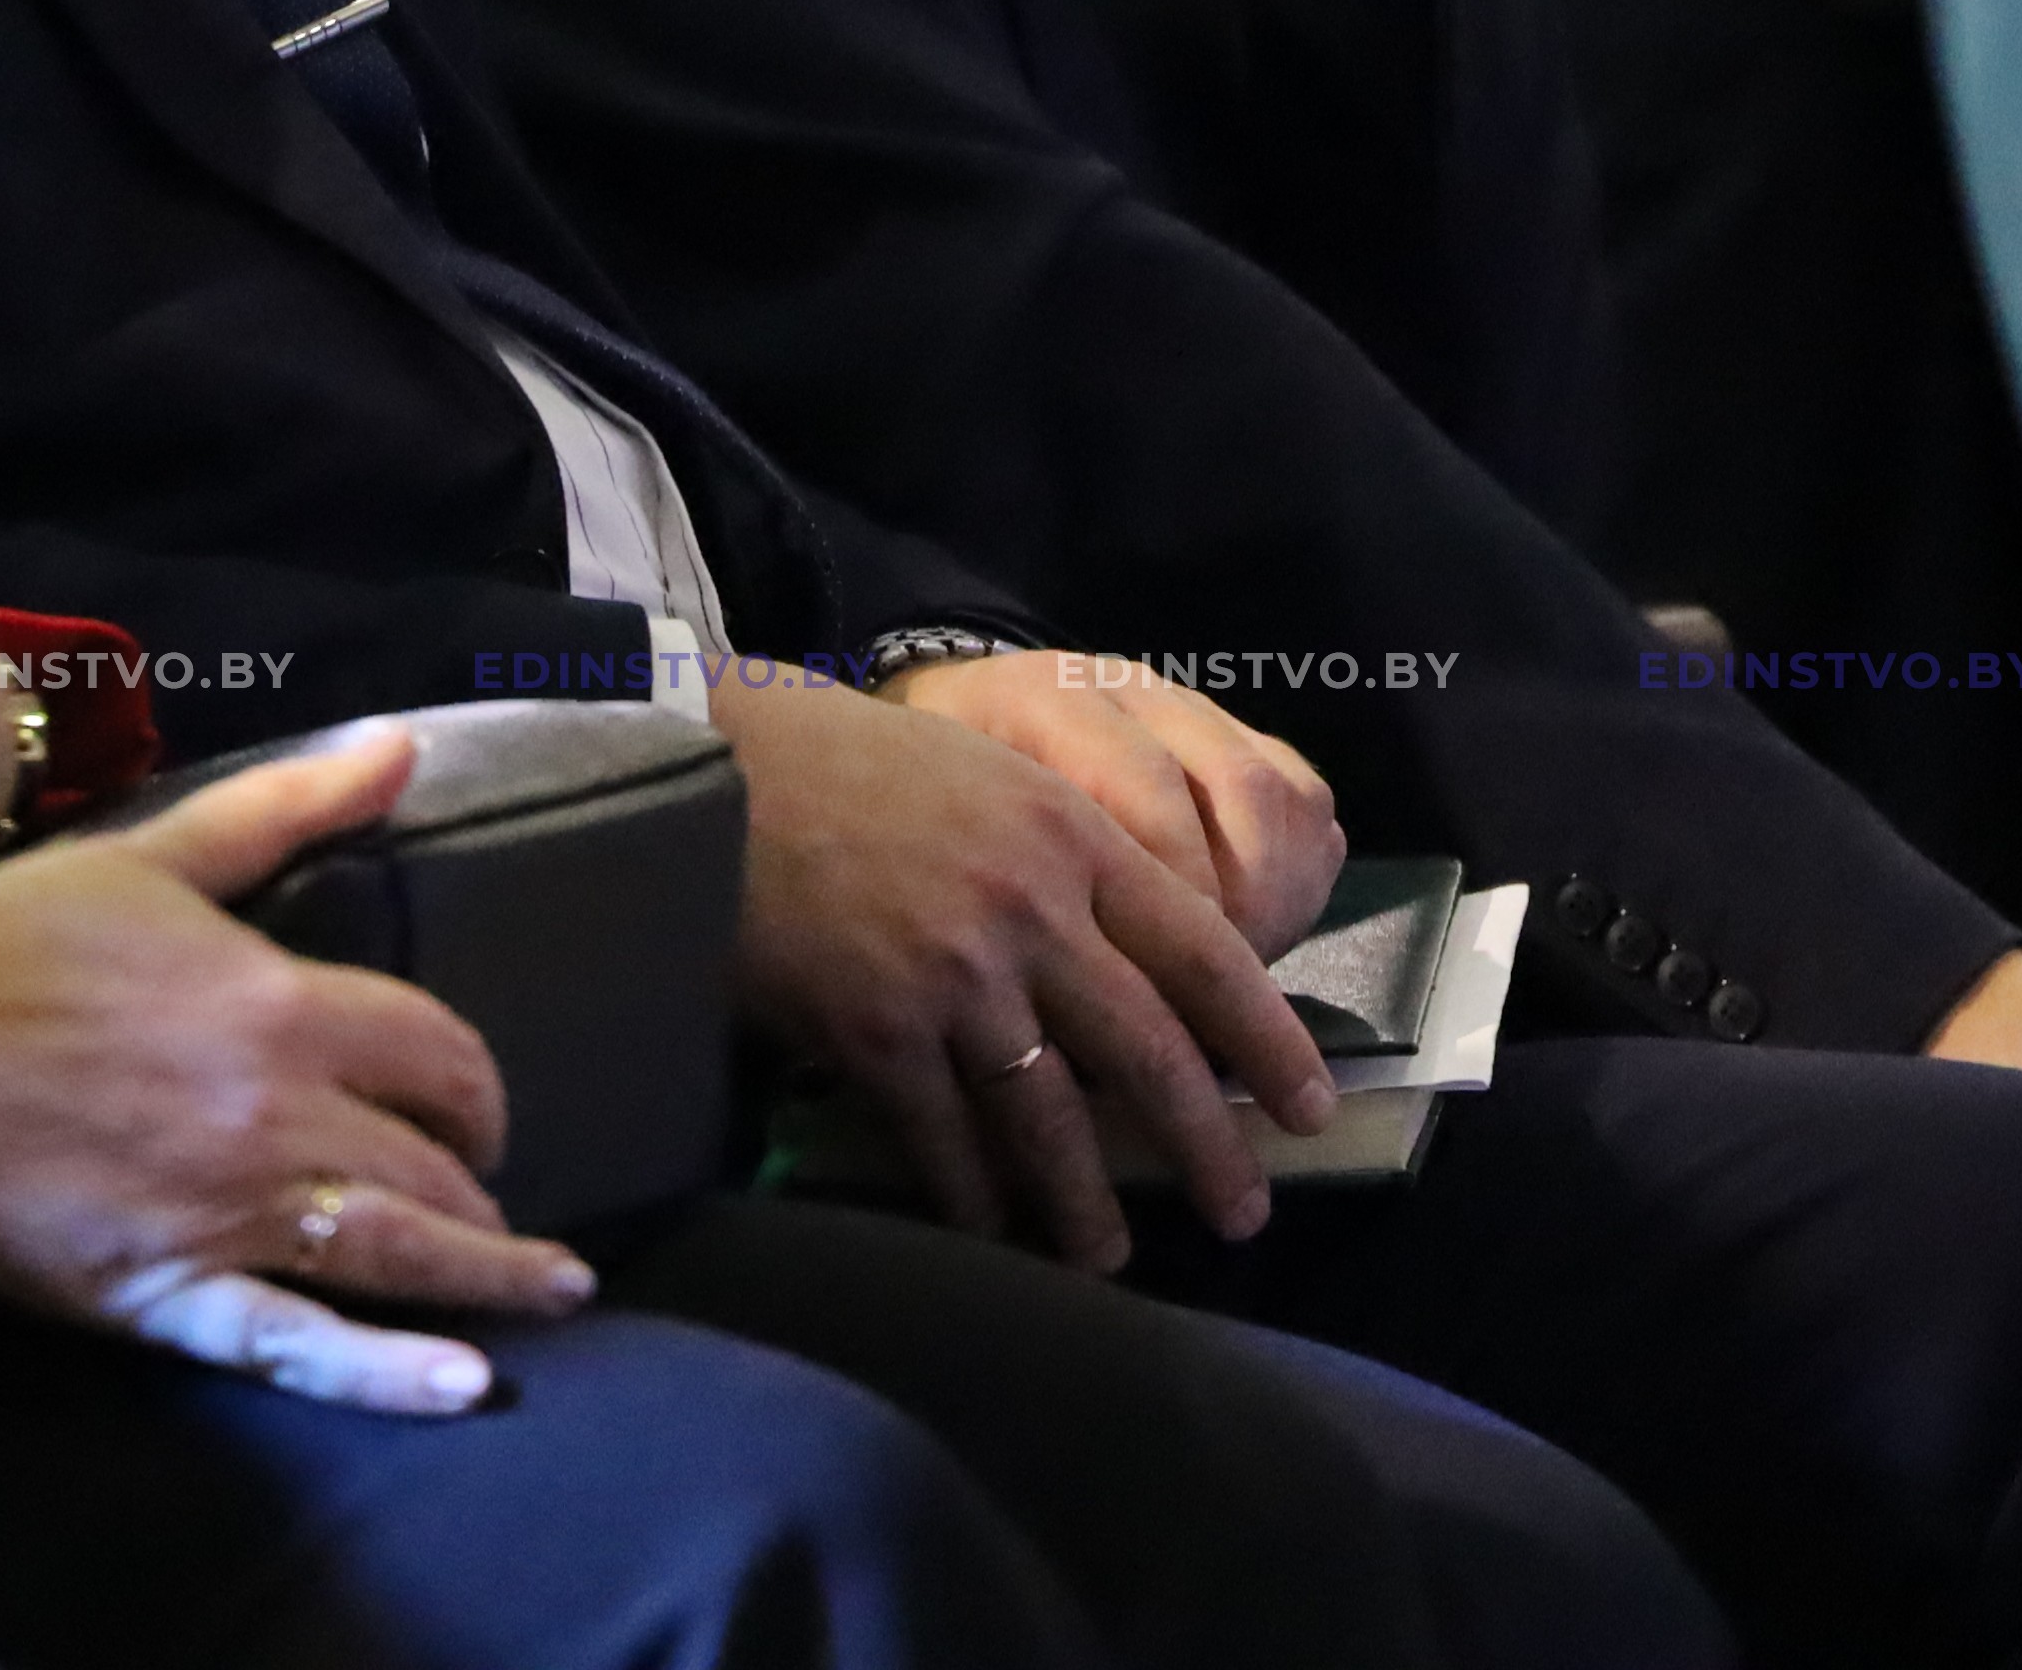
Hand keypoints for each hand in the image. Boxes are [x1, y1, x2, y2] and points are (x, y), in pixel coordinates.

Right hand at [0, 734, 595, 1411]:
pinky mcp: (162, 1296)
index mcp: (279, 1006)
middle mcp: (273, 1115)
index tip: (472, 1106)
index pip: (435, 1050)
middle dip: (483, 1182)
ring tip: (555, 1295)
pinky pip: (296, 1348)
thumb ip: (290, 807)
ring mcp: (222, 1215)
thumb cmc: (9, 940)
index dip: (474, 1083)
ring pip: (394, 1252)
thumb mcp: (159, 853)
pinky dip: (389, 1376)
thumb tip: (403, 745)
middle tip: (500, 1205)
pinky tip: (467, 1386)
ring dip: (491, 1276)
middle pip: (431, 1160)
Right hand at [705, 658, 1333, 1270]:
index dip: (1269, 1040)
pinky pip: (945, 1138)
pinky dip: (973, 1198)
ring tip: (1110, 1257)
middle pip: (1150, 1049)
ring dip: (1087, 1201)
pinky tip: (991, 1234)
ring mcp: (953, 973)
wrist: (709, 766)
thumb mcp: (985, 778)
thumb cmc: (841, 764)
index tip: (1311, 1104)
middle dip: (1209, 1145)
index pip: (1207, 953)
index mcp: (1071, 837)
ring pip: (1052, 1115)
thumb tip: (1126, 964)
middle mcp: (1031, 908)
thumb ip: (1061, 858)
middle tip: (1243, 1212)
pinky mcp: (873, 1027)